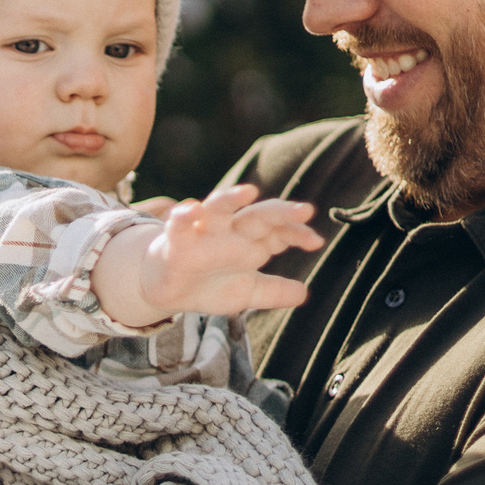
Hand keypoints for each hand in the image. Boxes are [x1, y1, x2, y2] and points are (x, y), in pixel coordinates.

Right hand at [91, 184, 322, 326]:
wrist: (168, 291)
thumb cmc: (208, 284)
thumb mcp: (246, 293)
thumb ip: (273, 292)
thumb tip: (304, 293)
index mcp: (249, 241)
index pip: (278, 230)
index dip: (298, 232)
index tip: (316, 241)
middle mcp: (230, 231)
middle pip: (258, 215)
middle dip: (281, 211)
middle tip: (306, 210)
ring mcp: (203, 232)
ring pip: (219, 207)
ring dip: (232, 197)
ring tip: (249, 191)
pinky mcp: (176, 240)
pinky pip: (178, 223)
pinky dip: (182, 215)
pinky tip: (190, 210)